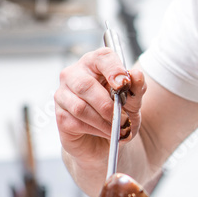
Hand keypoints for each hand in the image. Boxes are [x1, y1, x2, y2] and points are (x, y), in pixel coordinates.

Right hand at [55, 48, 145, 164]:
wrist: (107, 138)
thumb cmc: (119, 112)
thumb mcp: (134, 100)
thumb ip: (136, 88)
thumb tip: (136, 75)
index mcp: (95, 63)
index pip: (102, 58)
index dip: (113, 69)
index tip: (124, 84)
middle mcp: (74, 74)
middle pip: (86, 85)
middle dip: (108, 106)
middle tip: (124, 119)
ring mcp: (63, 94)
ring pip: (80, 107)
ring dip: (103, 121)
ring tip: (117, 129)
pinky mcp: (60, 115)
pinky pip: (76, 122)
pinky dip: (96, 130)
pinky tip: (106, 133)